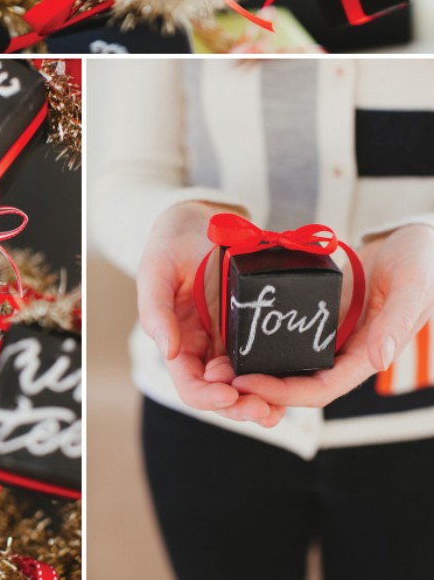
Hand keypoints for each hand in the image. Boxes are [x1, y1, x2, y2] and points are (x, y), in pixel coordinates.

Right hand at [137, 202, 285, 426]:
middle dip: (240, 407)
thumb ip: (156, 310)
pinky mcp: (253, 327)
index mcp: (178, 340)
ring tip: (279, 410)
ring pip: (245, 383)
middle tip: (263, 412)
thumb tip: (168, 351)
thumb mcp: (156, 270)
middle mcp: (205, 347)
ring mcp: (231, 339)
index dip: (208, 397)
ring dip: (261, 401)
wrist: (200, 218)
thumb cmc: (171, 242)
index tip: (229, 395)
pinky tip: (291, 385)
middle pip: (221, 392)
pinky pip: (265, 359)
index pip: (190, 384)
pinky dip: (276, 378)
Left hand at [220, 224, 433, 407]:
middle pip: (298, 380)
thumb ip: (396, 322)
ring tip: (217, 359)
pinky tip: (236, 330)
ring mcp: (332, 332)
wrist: (415, 238)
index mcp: (369, 354)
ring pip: (290, 360)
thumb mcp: (412, 287)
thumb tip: (377, 359)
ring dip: (257, 364)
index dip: (285, 393)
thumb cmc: (421, 262)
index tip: (247, 384)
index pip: (322, 388)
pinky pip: (288, 333)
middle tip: (218, 375)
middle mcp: (347, 350)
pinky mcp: (320, 312)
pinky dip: (264, 337)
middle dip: (260, 384)